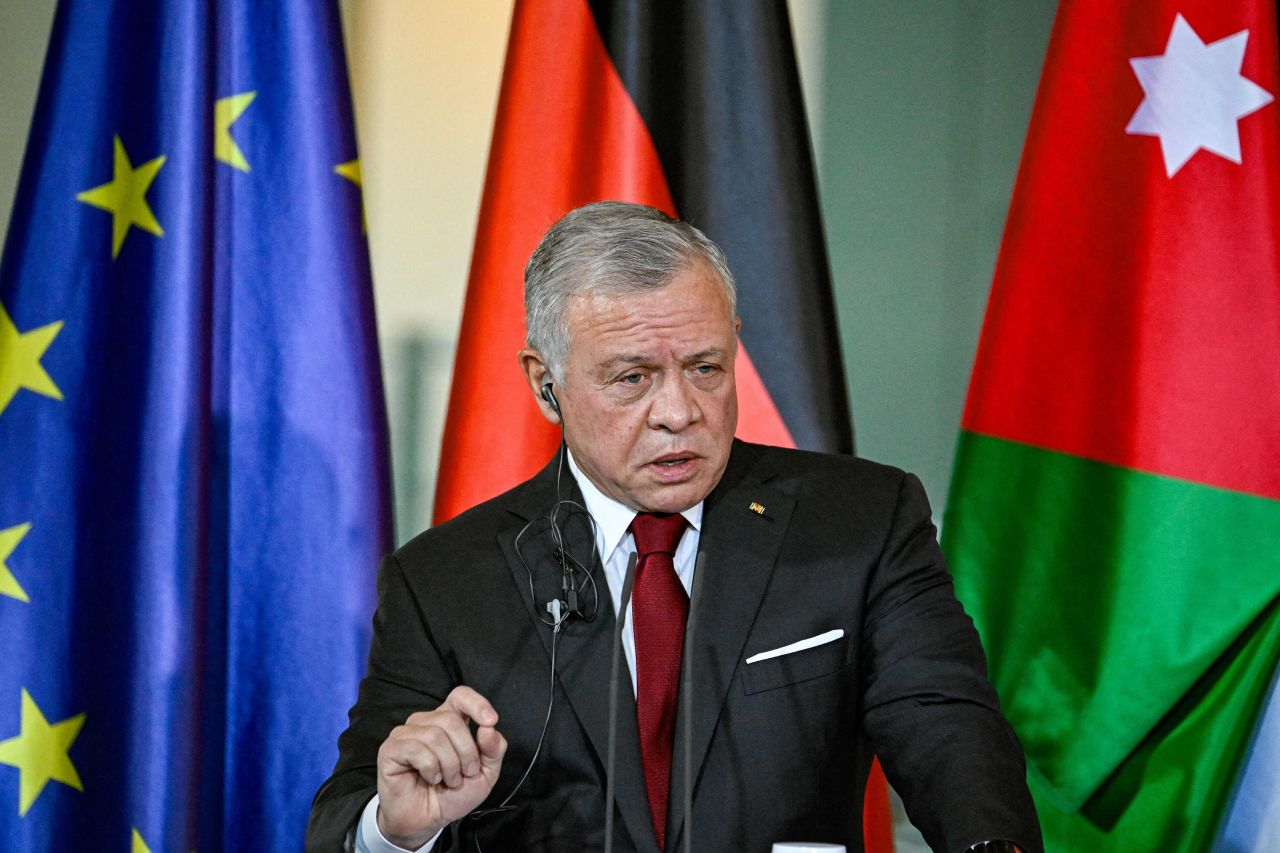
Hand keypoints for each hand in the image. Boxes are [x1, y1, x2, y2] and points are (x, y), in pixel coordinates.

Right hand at [375, 686, 507, 847]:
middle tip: (465, 774)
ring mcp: (406, 733)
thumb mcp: (485, 774)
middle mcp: (426, 722)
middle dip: (466, 752)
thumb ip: (494, 750)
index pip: (460, 696)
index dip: (477, 703)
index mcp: (448, 721)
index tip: (491, 721)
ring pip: (435, 735)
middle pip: (451, 719)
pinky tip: (431, 778)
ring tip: (448, 780)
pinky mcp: (391, 749)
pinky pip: (416, 749)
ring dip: (449, 764)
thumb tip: (489, 728)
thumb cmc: (452, 794)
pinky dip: (431, 768)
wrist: (427, 821)